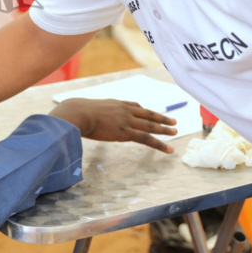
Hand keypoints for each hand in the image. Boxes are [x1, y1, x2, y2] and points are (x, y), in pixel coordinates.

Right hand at [49, 98, 177, 153]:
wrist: (77, 113)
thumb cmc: (75, 112)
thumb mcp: (85, 108)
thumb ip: (89, 111)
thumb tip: (77, 114)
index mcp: (115, 104)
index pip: (134, 106)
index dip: (144, 110)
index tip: (151, 112)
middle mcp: (124, 110)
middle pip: (147, 114)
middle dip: (161, 118)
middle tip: (173, 121)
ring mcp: (127, 121)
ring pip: (151, 125)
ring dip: (165, 129)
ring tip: (176, 132)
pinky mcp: (126, 133)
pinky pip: (147, 139)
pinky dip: (160, 144)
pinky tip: (169, 149)